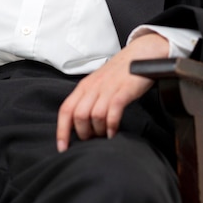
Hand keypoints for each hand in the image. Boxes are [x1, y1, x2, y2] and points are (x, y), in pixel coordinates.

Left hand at [56, 33, 168, 151]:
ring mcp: (108, 88)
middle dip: (83, 134)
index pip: (66, 110)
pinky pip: (113, 111)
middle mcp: (93, 87)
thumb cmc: (119, 73)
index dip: (62, 131)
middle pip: (78, 115)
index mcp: (84, 86)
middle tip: (92, 141)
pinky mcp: (123, 90)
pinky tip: (113, 132)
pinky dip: (111, 125)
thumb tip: (81, 125)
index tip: (63, 148)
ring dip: (98, 131)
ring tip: (104, 136)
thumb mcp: (98, 84)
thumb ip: (89, 100)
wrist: (140, 54)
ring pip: (94, 115)